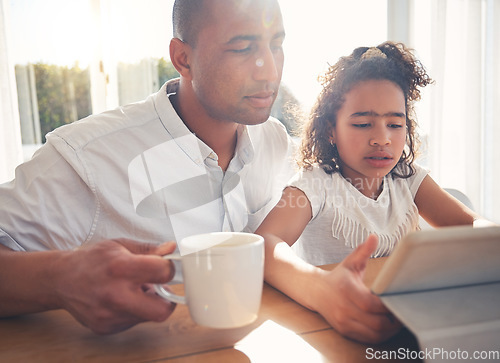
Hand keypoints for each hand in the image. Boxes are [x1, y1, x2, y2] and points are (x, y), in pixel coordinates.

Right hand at [52, 239, 176, 333]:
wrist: (61, 279)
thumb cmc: (92, 260)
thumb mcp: (120, 245)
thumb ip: (149, 249)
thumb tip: (171, 249)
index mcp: (121, 268)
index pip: (163, 273)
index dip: (168, 269)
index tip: (164, 268)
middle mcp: (115, 295)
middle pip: (161, 311)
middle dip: (167, 300)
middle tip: (160, 289)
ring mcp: (109, 315)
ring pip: (148, 317)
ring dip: (148, 304)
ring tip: (135, 290)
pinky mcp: (105, 327)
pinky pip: (132, 322)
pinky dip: (134, 311)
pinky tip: (122, 299)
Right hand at [313, 235, 401, 342]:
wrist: (316, 291)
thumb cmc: (338, 277)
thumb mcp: (350, 262)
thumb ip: (363, 250)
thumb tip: (374, 237)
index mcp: (347, 290)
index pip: (371, 304)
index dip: (388, 306)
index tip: (398, 300)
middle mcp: (343, 308)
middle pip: (376, 322)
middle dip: (393, 321)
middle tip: (403, 313)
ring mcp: (343, 321)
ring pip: (373, 334)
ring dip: (389, 331)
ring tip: (397, 321)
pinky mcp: (344, 330)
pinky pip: (367, 338)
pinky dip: (379, 335)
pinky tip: (386, 328)